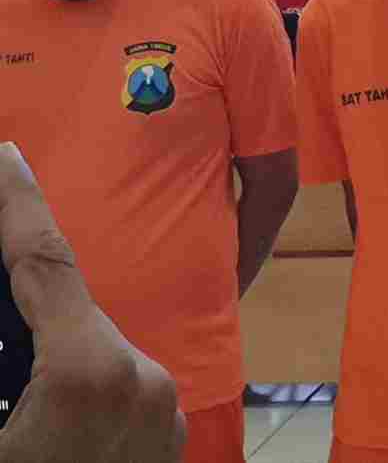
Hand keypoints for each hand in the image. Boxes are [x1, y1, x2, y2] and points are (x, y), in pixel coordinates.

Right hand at [0, 143, 183, 461]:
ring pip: (91, 356)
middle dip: (25, 316)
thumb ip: (4, 350)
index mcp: (88, 373)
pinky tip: (52, 430)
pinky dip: (80, 398)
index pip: (45, 261)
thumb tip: (19, 313)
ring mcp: (163, 413)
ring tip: (25, 413)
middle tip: (9, 366)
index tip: (6, 154)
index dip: (19, 203)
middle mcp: (142, 381)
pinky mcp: (169, 440)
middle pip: (66, 317)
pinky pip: (117, 394)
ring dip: (53, 367)